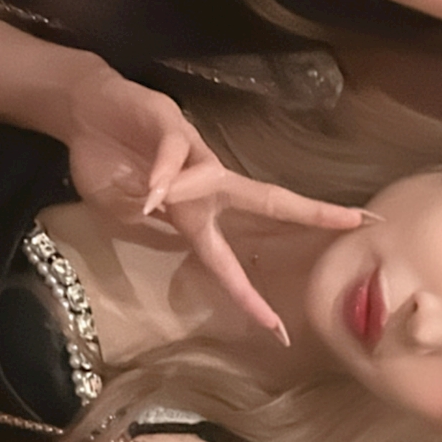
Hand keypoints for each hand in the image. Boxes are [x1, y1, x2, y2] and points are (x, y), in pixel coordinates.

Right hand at [64, 62, 369, 343]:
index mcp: (198, 216)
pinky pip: (175, 153)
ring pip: (215, 178)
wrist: (84, 111)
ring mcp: (194, 154)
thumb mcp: (125, 214)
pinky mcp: (172, 125)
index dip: (253, 299)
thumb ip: (151, 226)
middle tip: (357, 221)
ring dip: (187, 192)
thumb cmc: (109, 165)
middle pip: (270, 201)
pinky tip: (149, 186)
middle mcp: (208, 185)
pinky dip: (164, 172)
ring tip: (153, 201)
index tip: (279, 331)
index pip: (233, 265)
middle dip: (313, 213)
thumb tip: (166, 222)